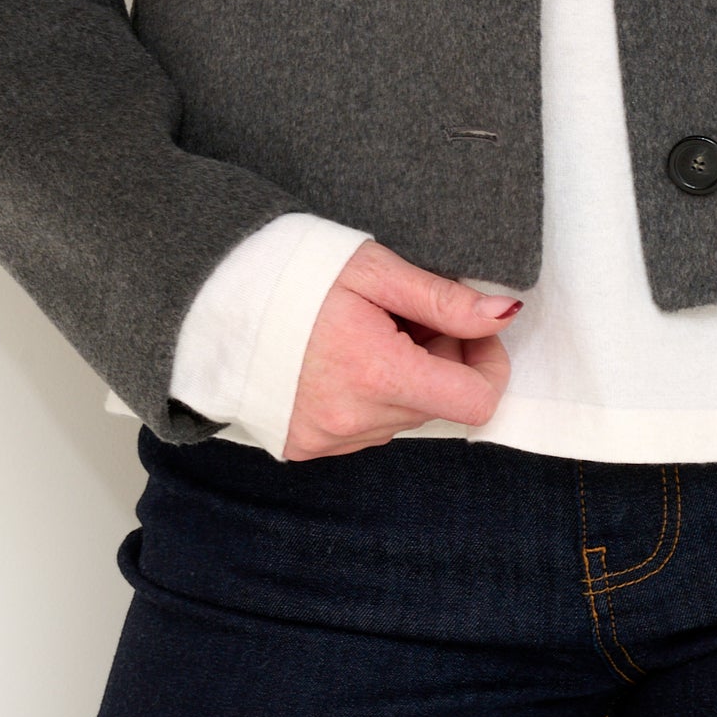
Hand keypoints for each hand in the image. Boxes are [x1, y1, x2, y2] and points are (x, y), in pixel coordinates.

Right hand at [284, 240, 521, 460]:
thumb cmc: (293, 271)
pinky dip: (371, 396)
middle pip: (438, 404)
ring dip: (406, 378)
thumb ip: (443, 300)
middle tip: (408, 314)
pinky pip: (366, 429)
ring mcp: (327, 440)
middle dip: (442, 359)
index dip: (488, 363)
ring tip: (369, 332)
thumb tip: (504, 315)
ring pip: (403, 417)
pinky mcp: (306, 446)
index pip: (474, 402)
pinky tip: (343, 358)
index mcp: (377, 373)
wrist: (211, 296)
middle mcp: (354, 420)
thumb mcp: (375, 270)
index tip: (471, 329)